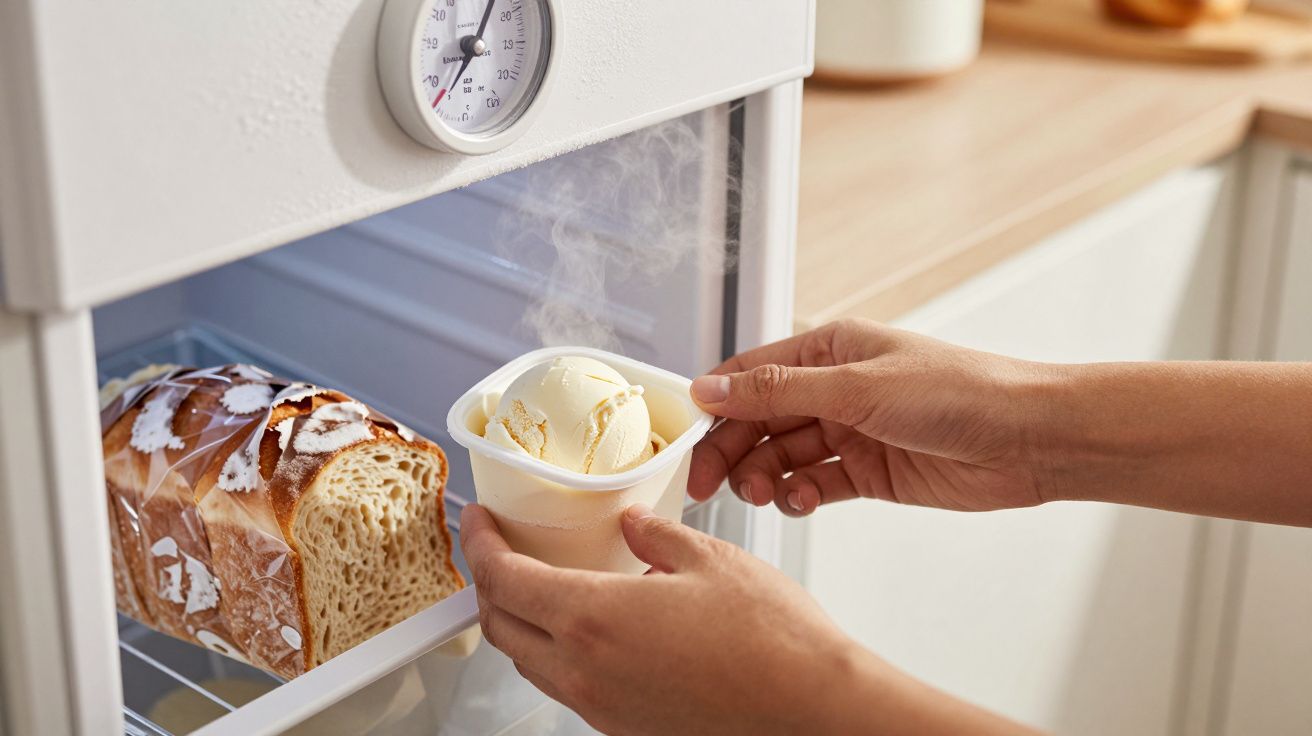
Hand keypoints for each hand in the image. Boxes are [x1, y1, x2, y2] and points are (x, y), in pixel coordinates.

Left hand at [459, 502, 863, 734]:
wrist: (811, 710)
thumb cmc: (773, 640)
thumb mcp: (710, 559)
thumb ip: (656, 537)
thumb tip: (633, 524)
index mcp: (594, 618)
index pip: (503, 579)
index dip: (481, 545)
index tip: (479, 521)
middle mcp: (585, 671)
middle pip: (502, 628)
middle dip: (490, 584)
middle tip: (501, 549)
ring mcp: (602, 707)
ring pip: (531, 662)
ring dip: (522, 622)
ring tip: (541, 585)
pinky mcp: (625, 728)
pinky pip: (569, 687)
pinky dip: (558, 653)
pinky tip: (593, 627)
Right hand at [689, 319, 1053, 515]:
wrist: (1029, 439)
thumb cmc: (958, 392)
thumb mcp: (856, 387)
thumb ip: (777, 391)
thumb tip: (709, 388)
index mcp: (829, 349)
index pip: (751, 374)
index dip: (715, 405)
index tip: (687, 439)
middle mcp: (835, 388)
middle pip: (760, 420)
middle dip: (731, 451)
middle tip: (708, 485)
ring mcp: (852, 431)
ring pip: (783, 456)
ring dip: (764, 476)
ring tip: (764, 492)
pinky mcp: (870, 472)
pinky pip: (816, 484)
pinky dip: (801, 495)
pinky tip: (804, 500)